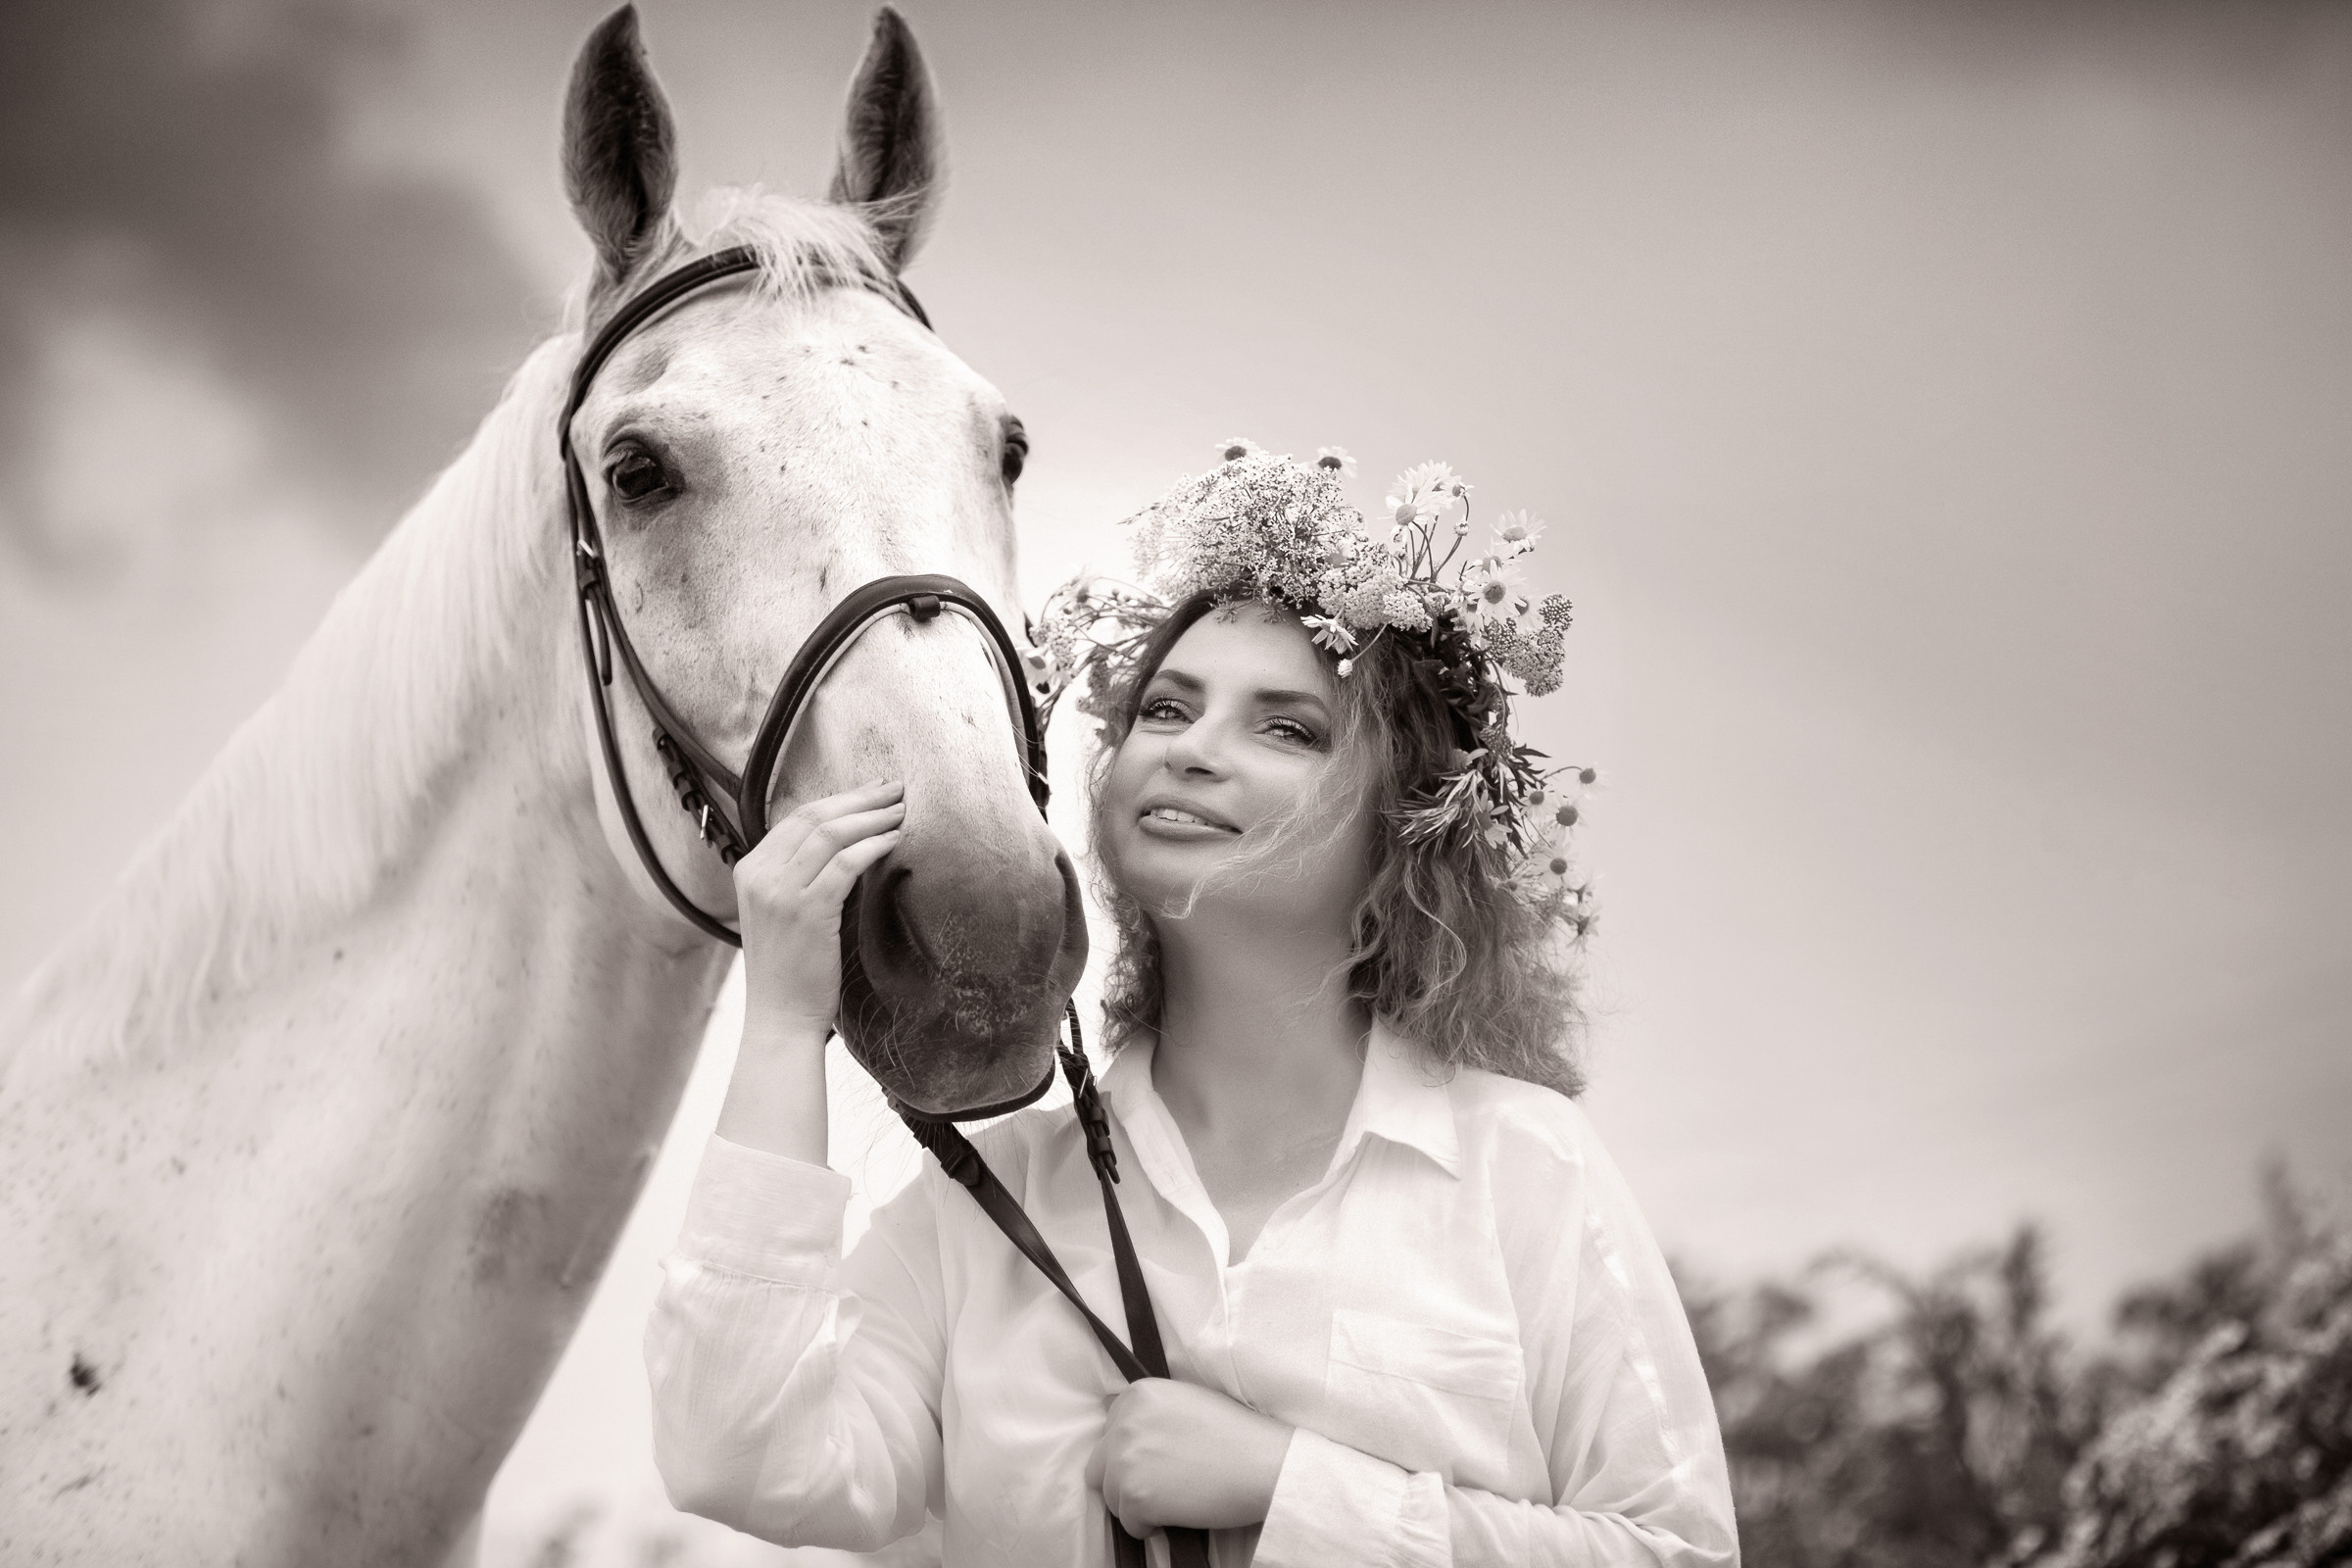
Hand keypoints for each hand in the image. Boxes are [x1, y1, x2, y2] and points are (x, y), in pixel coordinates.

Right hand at [715, 782, 903, 1163]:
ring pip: (832, 833)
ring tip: (903, 810)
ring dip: (873, 816)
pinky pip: (846, 863)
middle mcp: (759, 875)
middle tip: (895, 789)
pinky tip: (896, 840)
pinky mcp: (806, 910)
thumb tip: (845, 844)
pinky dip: (874, 845)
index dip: (839, 799)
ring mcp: (779, 891)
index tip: (872, 792)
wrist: (780, 1019)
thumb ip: (799, 877)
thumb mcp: (782, 914)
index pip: (797, 818)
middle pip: (815, 817)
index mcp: (749, 870)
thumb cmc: (790, 971)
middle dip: (860, 799)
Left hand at [1084, 1378, 1292, 1536]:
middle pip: (1100, 1465)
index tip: (1156, 1459)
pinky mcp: (1136, 1496)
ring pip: (1110, 1496)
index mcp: (1137, 1395)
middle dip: (1124, 1478)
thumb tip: (1113, 1417)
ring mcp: (1126, 1460)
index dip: (1132, 1450)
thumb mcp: (1186, 1401)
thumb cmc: (1235, 1434)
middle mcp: (1124, 1423)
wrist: (1263, 1463)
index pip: (1109, 1429)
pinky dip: (1148, 1526)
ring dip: (1136, 1503)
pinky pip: (1128, 1523)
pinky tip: (1176, 1513)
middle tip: (1161, 1484)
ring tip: (1173, 1498)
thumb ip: (1150, 1410)